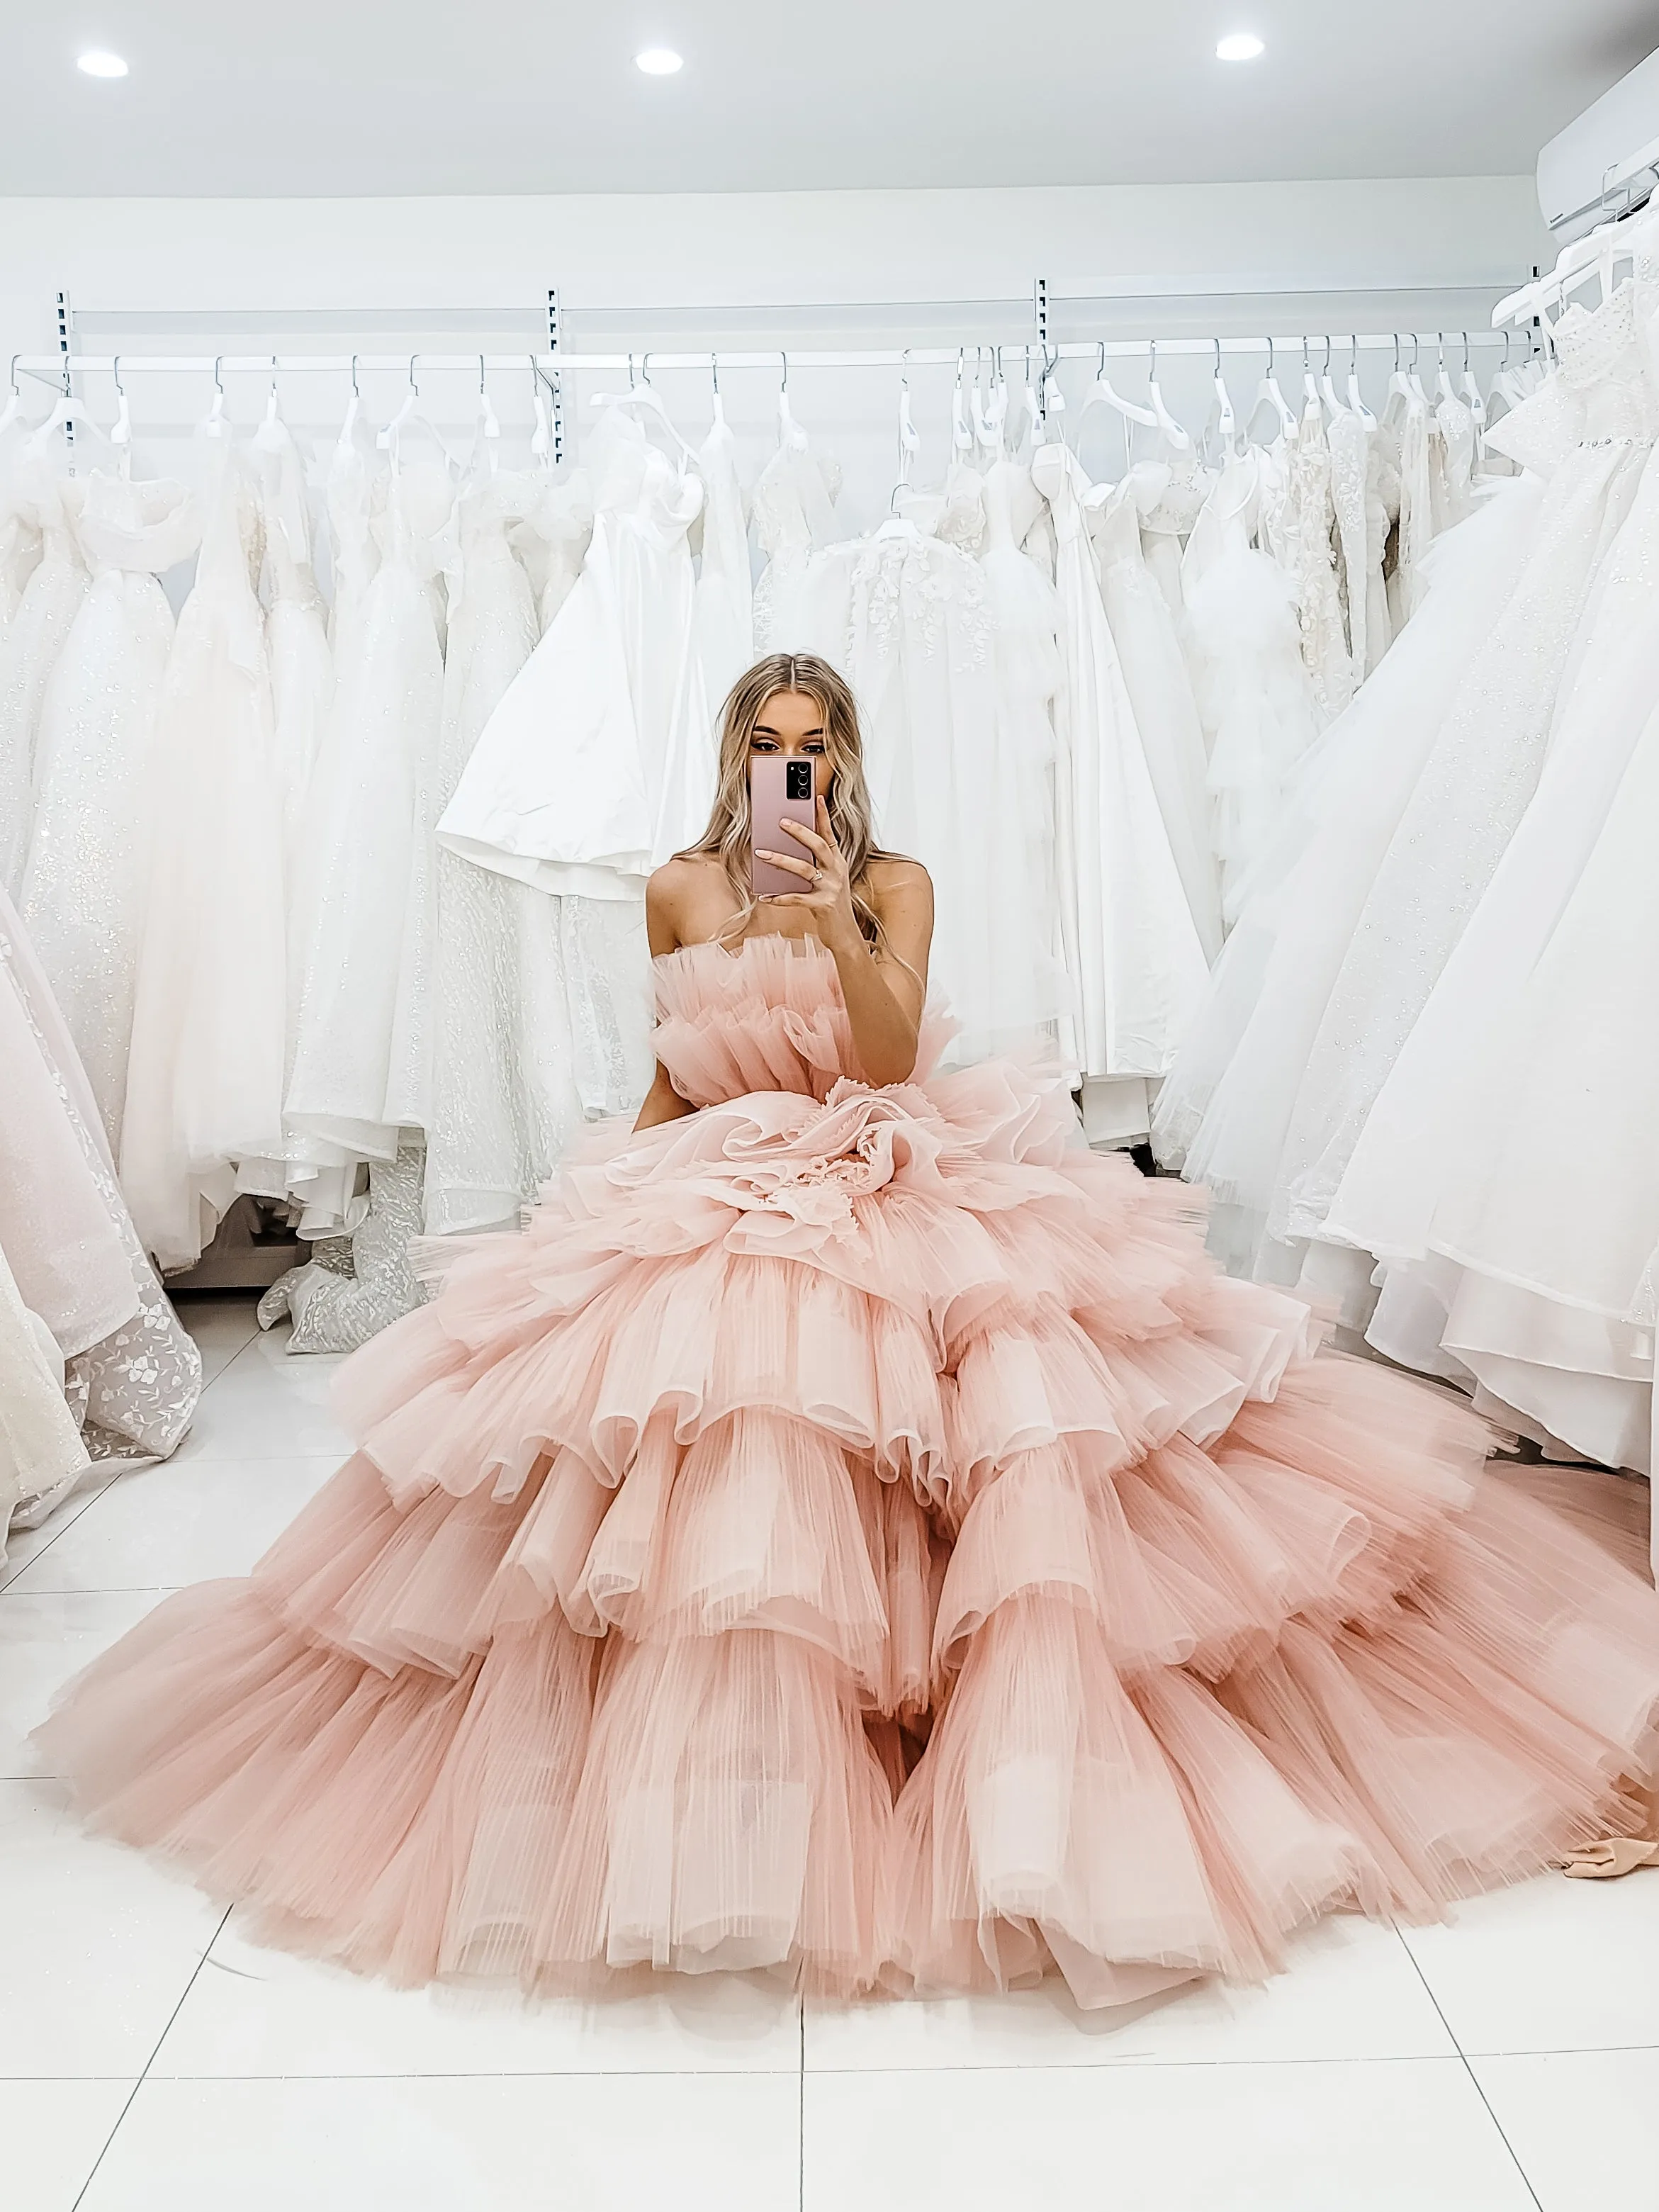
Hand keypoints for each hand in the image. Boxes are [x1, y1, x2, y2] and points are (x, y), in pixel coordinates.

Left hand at [755, 796, 859, 947]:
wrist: (845, 934)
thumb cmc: (831, 905)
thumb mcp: (828, 881)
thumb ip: (815, 865)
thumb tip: (787, 852)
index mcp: (838, 862)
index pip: (830, 834)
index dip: (823, 816)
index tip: (816, 797)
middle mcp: (837, 872)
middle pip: (818, 845)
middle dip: (800, 832)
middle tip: (781, 821)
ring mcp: (831, 888)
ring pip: (805, 869)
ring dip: (781, 860)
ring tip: (762, 855)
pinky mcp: (823, 905)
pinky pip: (797, 898)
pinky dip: (780, 897)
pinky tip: (765, 896)